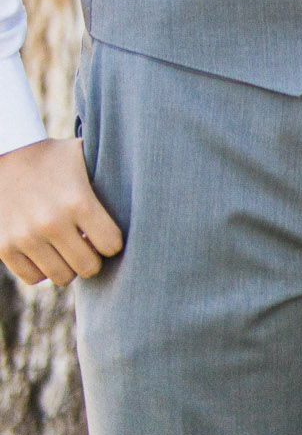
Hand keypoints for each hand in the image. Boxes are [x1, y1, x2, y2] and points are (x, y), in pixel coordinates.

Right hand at [0, 138, 122, 287]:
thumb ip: (113, 170)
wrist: (4, 156)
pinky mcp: (4, 248)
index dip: (112, 241)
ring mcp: (25, 237)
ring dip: (68, 265)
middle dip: (93, 258)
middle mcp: (52, 222)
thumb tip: (154, 174)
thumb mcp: (85, 156)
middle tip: (88, 245)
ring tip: (68, 247)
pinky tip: (46, 250)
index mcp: (78, 201)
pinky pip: (34, 278)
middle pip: (89, 267)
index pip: (112, 245)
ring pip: (62, 277)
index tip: (107, 234)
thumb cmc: (54, 157)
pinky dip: (42, 269)